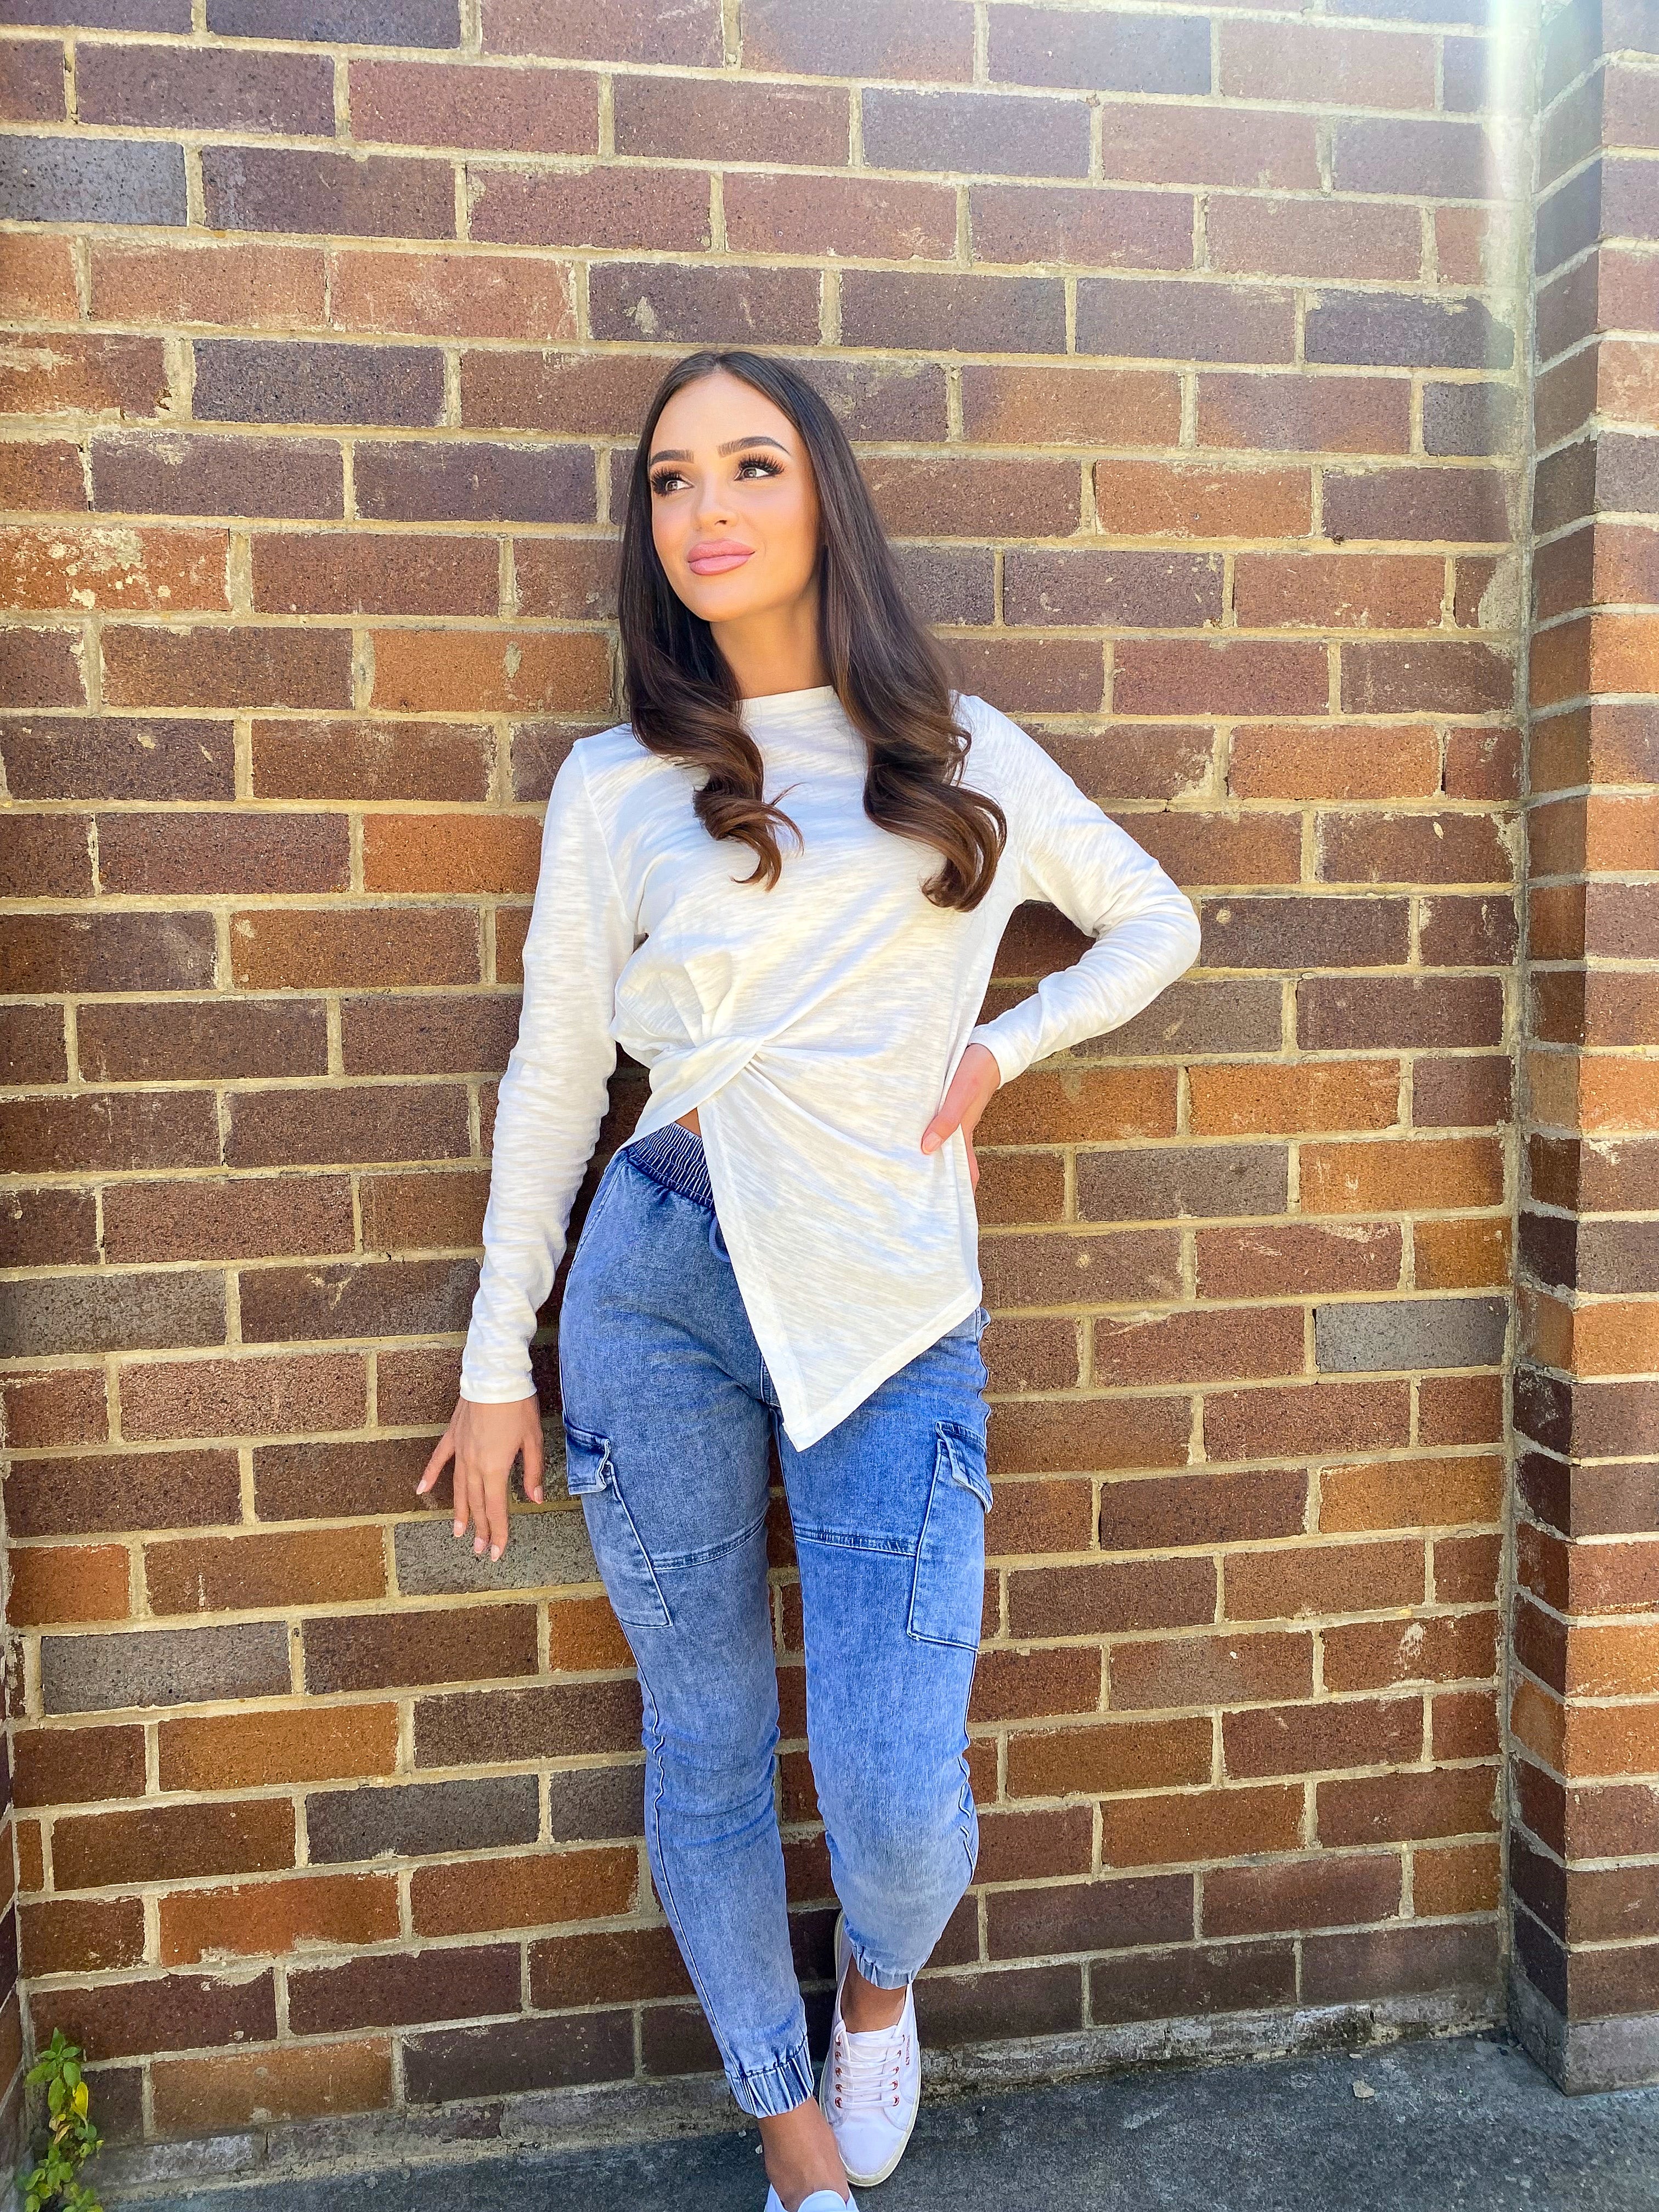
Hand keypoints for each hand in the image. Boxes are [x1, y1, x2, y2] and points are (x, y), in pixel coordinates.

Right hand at [417, 1393, 543, 1562]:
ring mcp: (460, 1450)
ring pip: (458, 1488)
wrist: (495, 1375)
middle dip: (480, 1528)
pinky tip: (421, 1490)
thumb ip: (533, 1472)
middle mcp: (474, 1464)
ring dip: (459, 1511)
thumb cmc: (518, 1406)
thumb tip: (535, 1499)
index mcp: (495, 1468)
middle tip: (480, 1549)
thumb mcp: (533, 1439)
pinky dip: (429, 1475)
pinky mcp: (453, 1436)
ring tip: (457, 1531)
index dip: (498, 1531)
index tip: (497, 1552)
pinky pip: (439, 1460)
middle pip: (476, 1503)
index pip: (496, 1507)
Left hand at [920, 1041, 1001, 1193]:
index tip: (947, 1213)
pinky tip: (910, 1135)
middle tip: (916, 1197)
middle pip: (950, 1164)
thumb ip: (946, 1121)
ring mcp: (954, 1119)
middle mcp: (959, 1131)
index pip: (967, 1175)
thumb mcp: (959, 1097)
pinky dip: (927, 1135)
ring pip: (941, 1146)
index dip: (960, 1194)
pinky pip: (937, 1127)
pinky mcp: (948, 1105)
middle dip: (938, 1181)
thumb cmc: (974, 1072)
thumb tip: (927, 1149)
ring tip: (907, 1170)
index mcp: (964, 1135)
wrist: (987, 1048)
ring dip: (929, 1158)